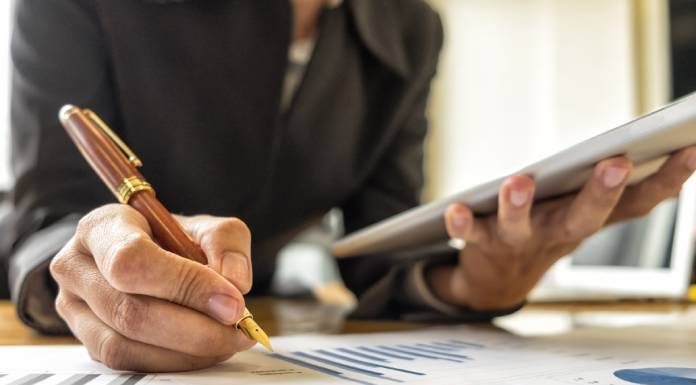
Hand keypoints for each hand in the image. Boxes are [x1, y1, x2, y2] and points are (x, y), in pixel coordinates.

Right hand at [50, 204, 254, 371]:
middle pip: (129, 310)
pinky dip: (173, 362)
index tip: (232, 302)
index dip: (184, 285)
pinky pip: (128, 363)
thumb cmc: (176, 240)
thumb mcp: (206, 227)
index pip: (131, 260)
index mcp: (102, 227)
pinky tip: (204, 351)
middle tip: (239, 329)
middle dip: (194, 328)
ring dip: (186, 351)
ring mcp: (74, 309)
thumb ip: (226, 243)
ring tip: (227, 340)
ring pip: (125, 345)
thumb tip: (235, 283)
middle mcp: (76, 267)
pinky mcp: (87, 341)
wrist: (153, 258)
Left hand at [427, 146, 695, 310]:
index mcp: (588, 220)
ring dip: (519, 205)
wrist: (497, 280)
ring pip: (521, 226)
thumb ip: (612, 191)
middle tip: (616, 163)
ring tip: (519, 182)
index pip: (636, 205)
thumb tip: (661, 154)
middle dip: (600, 193)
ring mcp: (519, 241)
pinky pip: (470, 233)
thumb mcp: (581, 212)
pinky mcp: (482, 242)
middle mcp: (558, 232)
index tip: (689, 148)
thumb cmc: (546, 230)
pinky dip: (462, 221)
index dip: (666, 180)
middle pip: (584, 218)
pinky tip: (455, 208)